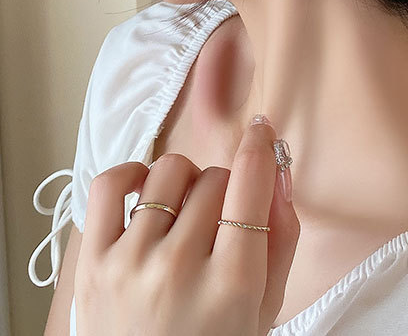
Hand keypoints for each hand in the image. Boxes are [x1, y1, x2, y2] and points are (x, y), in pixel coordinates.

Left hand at [74, 115, 299, 334]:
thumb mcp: (264, 308)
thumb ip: (282, 239)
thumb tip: (278, 173)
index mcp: (232, 284)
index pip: (250, 182)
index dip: (260, 146)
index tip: (261, 132)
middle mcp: (179, 268)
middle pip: (214, 178)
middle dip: (225, 190)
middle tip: (220, 221)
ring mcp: (130, 263)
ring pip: (169, 172)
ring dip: (186, 184)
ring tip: (184, 215)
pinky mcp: (91, 262)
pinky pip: (110, 184)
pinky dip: (132, 174)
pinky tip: (147, 192)